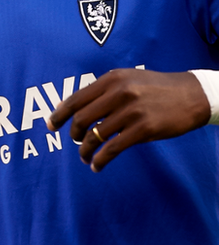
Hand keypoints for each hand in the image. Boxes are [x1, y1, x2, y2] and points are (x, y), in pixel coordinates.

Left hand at [47, 68, 209, 171]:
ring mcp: (131, 111)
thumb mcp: (127, 80)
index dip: (60, 114)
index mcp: (111, 80)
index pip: (76, 98)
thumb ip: (102, 91)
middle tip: (74, 140)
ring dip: (85, 150)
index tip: (51, 125)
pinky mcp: (143, 129)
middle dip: (73, 133)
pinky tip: (97, 165)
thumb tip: (71, 106)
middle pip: (81, 118)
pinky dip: (101, 159)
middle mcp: (118, 93)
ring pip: (95, 135)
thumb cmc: (156, 88)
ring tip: (85, 157)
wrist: (193, 95)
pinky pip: (113, 148)